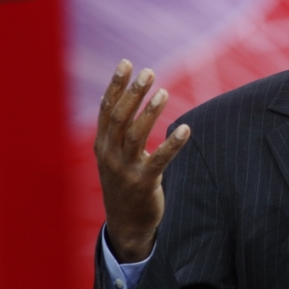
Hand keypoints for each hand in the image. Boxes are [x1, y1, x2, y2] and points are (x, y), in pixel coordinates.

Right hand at [94, 60, 189, 262]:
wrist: (127, 224)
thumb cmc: (125, 183)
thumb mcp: (115, 156)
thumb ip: (120, 132)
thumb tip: (132, 99)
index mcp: (102, 145)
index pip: (107, 109)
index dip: (116, 85)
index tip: (127, 63)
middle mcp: (109, 155)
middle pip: (120, 117)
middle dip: (133, 93)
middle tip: (148, 72)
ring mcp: (125, 169)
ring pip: (135, 135)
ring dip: (150, 112)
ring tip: (163, 92)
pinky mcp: (143, 183)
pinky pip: (159, 160)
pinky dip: (172, 144)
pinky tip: (185, 129)